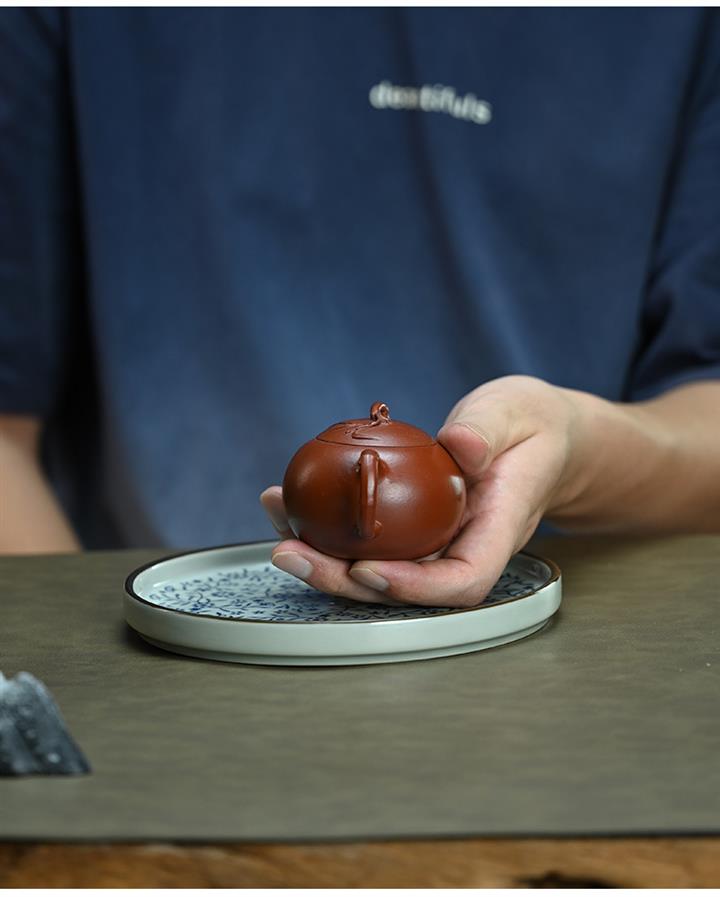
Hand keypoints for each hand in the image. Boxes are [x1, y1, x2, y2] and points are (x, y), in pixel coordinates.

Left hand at [261, 376, 589, 606]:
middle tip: (291, 553)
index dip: (413, 588)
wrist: (534, 435)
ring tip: (278, 528)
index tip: (368, 569)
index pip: (463, 580)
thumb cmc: (530, 425)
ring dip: (323, 557)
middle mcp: (461, 545)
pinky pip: (369, 535)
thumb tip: (460, 445)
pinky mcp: (412, 525)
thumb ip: (488, 430)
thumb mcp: (515, 413)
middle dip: (343, 580)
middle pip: (405, 586)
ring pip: (378, 565)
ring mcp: (435, 539)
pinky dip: (326, 524)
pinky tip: (289, 502)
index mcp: (497, 529)